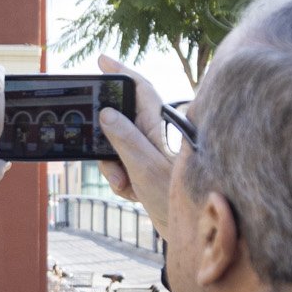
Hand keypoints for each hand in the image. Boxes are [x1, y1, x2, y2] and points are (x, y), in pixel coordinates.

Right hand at [94, 54, 176, 225]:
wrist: (189, 231)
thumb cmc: (174, 197)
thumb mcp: (143, 167)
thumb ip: (124, 138)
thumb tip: (107, 113)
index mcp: (157, 125)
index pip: (138, 88)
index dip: (121, 72)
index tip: (101, 60)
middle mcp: (153, 134)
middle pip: (119, 121)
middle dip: (107, 142)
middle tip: (111, 164)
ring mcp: (149, 152)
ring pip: (116, 147)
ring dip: (113, 167)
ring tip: (126, 185)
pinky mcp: (146, 169)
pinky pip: (121, 166)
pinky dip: (120, 180)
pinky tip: (131, 193)